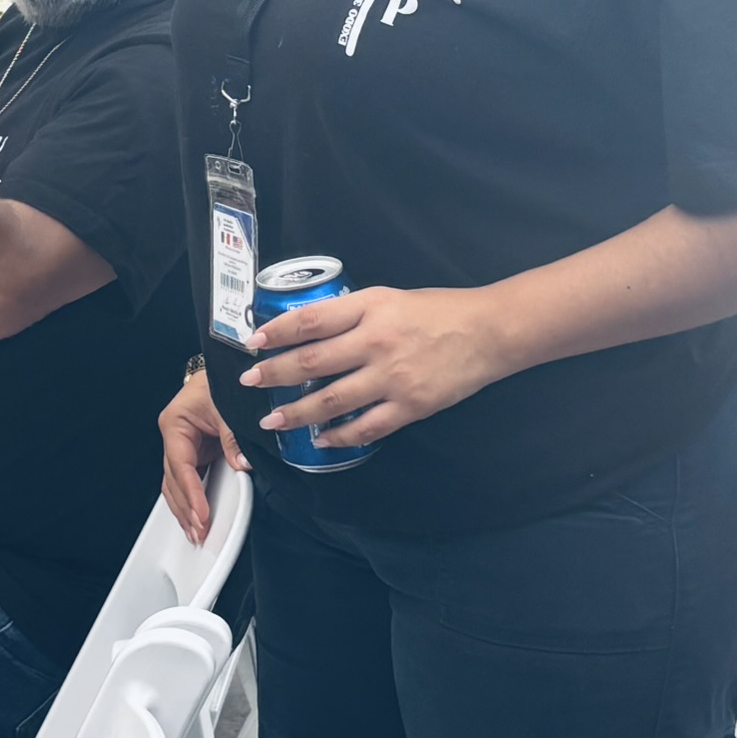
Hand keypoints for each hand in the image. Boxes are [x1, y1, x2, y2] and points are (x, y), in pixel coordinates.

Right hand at [160, 365, 249, 546]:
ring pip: (177, 484)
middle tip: (199, 532)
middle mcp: (175, 437)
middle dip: (185, 509)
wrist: (227, 368)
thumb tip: (241, 465)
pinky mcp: (195, 452)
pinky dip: (193, 499)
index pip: (180, 466)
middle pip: (173, 481)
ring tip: (196, 532)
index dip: (191, 493)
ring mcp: (183, 446)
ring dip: (185, 509)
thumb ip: (233, 437)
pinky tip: (197, 516)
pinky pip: (189, 480)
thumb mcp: (228, 406)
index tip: (201, 515)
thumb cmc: (220, 381)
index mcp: (175, 423)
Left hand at [239, 284, 513, 449]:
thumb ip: (351, 313)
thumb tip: (308, 330)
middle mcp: (376, 342)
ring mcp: (393, 378)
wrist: (488, 331)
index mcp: (369, 308)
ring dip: (297, 412)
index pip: (311, 321)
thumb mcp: (388, 298)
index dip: (277, 332)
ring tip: (272, 420)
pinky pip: (366, 427)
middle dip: (275, 374)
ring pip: (332, 401)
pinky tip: (321, 439)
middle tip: (249, 382)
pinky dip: (340, 436)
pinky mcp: (410, 407)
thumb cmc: (436, 311)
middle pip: (313, 362)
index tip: (252, 342)